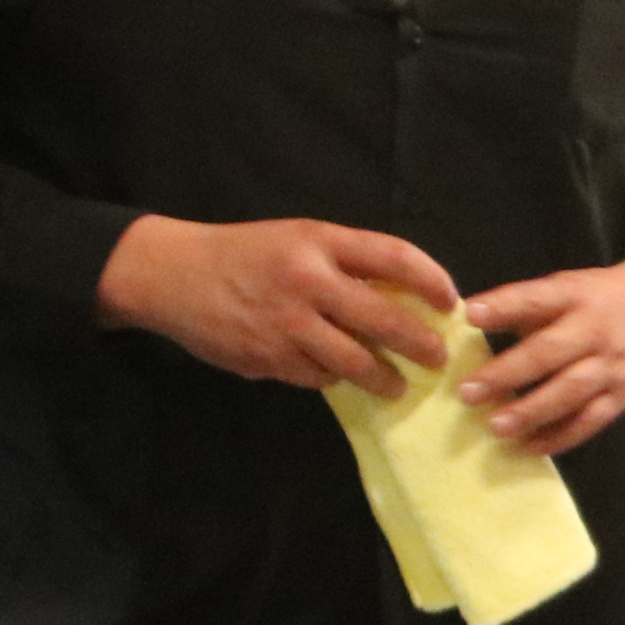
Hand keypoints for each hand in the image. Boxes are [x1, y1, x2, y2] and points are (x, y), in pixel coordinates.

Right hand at [96, 216, 454, 394]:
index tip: (451, 302)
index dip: (432, 280)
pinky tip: (341, 378)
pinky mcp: (266, 358)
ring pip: (354, 361)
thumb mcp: (298, 238)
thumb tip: (405, 295)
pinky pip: (316, 376)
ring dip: (384, 378)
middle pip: (383, 318)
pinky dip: (333, 378)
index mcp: (319, 241)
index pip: (394, 257)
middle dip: (420, 343)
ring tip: (398, 386)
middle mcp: (307, 280)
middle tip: (438, 358)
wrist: (173, 274)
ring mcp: (286, 324)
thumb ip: (346, 261)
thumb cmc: (246, 253)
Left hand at [458, 255, 624, 455]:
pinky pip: (590, 421)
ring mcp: (612, 366)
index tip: (470, 315)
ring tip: (496, 427)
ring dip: (532, 411)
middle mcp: (597, 330)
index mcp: (577, 295)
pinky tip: (528, 446)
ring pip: (572, 391)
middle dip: (509, 373)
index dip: (504, 306)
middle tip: (468, 392)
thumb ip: (525, 306)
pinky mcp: (622, 396)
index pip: (538, 298)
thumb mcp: (567, 288)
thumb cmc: (598, 300)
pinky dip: (559, 437)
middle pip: (552, 351)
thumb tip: (471, 324)